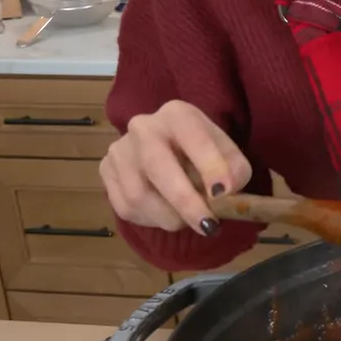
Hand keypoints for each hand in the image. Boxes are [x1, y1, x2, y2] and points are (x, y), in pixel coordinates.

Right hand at [100, 100, 251, 233]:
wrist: (170, 149)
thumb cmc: (204, 155)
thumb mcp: (228, 155)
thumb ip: (235, 171)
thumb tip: (225, 193)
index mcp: (178, 114)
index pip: (193, 135)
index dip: (209, 165)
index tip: (223, 193)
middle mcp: (143, 126)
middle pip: (157, 166)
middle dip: (185, 201)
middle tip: (207, 226)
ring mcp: (120, 149)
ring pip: (139, 194)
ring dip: (169, 217)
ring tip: (188, 220)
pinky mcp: (105, 171)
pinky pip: (126, 206)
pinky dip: (151, 220)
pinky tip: (166, 214)